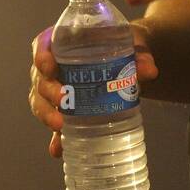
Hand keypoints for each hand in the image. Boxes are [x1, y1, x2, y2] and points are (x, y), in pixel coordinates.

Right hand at [29, 23, 158, 158]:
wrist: (130, 61)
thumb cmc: (124, 45)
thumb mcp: (133, 44)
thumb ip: (140, 55)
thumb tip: (150, 72)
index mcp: (65, 40)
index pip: (43, 44)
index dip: (40, 55)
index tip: (48, 66)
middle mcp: (54, 64)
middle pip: (40, 76)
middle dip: (47, 90)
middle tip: (63, 99)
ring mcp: (56, 88)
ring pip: (40, 100)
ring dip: (46, 113)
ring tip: (60, 125)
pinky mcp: (65, 109)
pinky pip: (55, 122)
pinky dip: (55, 137)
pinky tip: (58, 149)